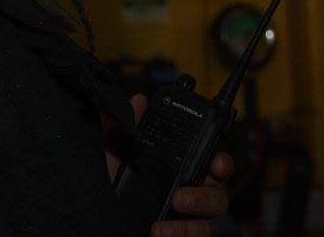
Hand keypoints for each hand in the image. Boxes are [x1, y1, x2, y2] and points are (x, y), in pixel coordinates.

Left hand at [105, 94, 233, 236]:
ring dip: (194, 215)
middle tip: (182, 196)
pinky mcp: (183, 236)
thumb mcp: (114, 158)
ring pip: (211, 218)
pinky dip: (181, 234)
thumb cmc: (113, 193)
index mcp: (179, 171)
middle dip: (208, 193)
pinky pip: (196, 236)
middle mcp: (188, 194)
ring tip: (169, 213)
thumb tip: (137, 101)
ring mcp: (187, 219)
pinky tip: (161, 231)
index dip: (221, 161)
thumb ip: (126, 130)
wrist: (102, 226)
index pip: (210, 162)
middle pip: (219, 191)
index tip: (217, 162)